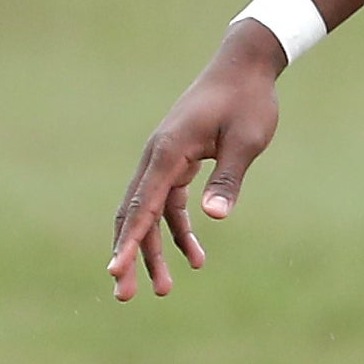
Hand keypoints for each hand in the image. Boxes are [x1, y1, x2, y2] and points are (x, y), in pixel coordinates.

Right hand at [107, 22, 284, 300]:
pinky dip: (176, 229)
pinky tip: (194, 255)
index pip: (142, 206)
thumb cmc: (249, 101)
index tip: (114, 273)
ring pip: (149, 213)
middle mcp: (157, 157)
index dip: (128, 243)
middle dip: (130, 256)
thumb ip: (229, 179)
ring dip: (153, 250)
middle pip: (135, 214)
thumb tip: (214, 218)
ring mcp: (165, 159)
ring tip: (164, 289)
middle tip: (126, 296)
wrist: (245, 66)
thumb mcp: (246, 140)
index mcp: (168, 152)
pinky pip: (168, 202)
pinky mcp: (177, 161)